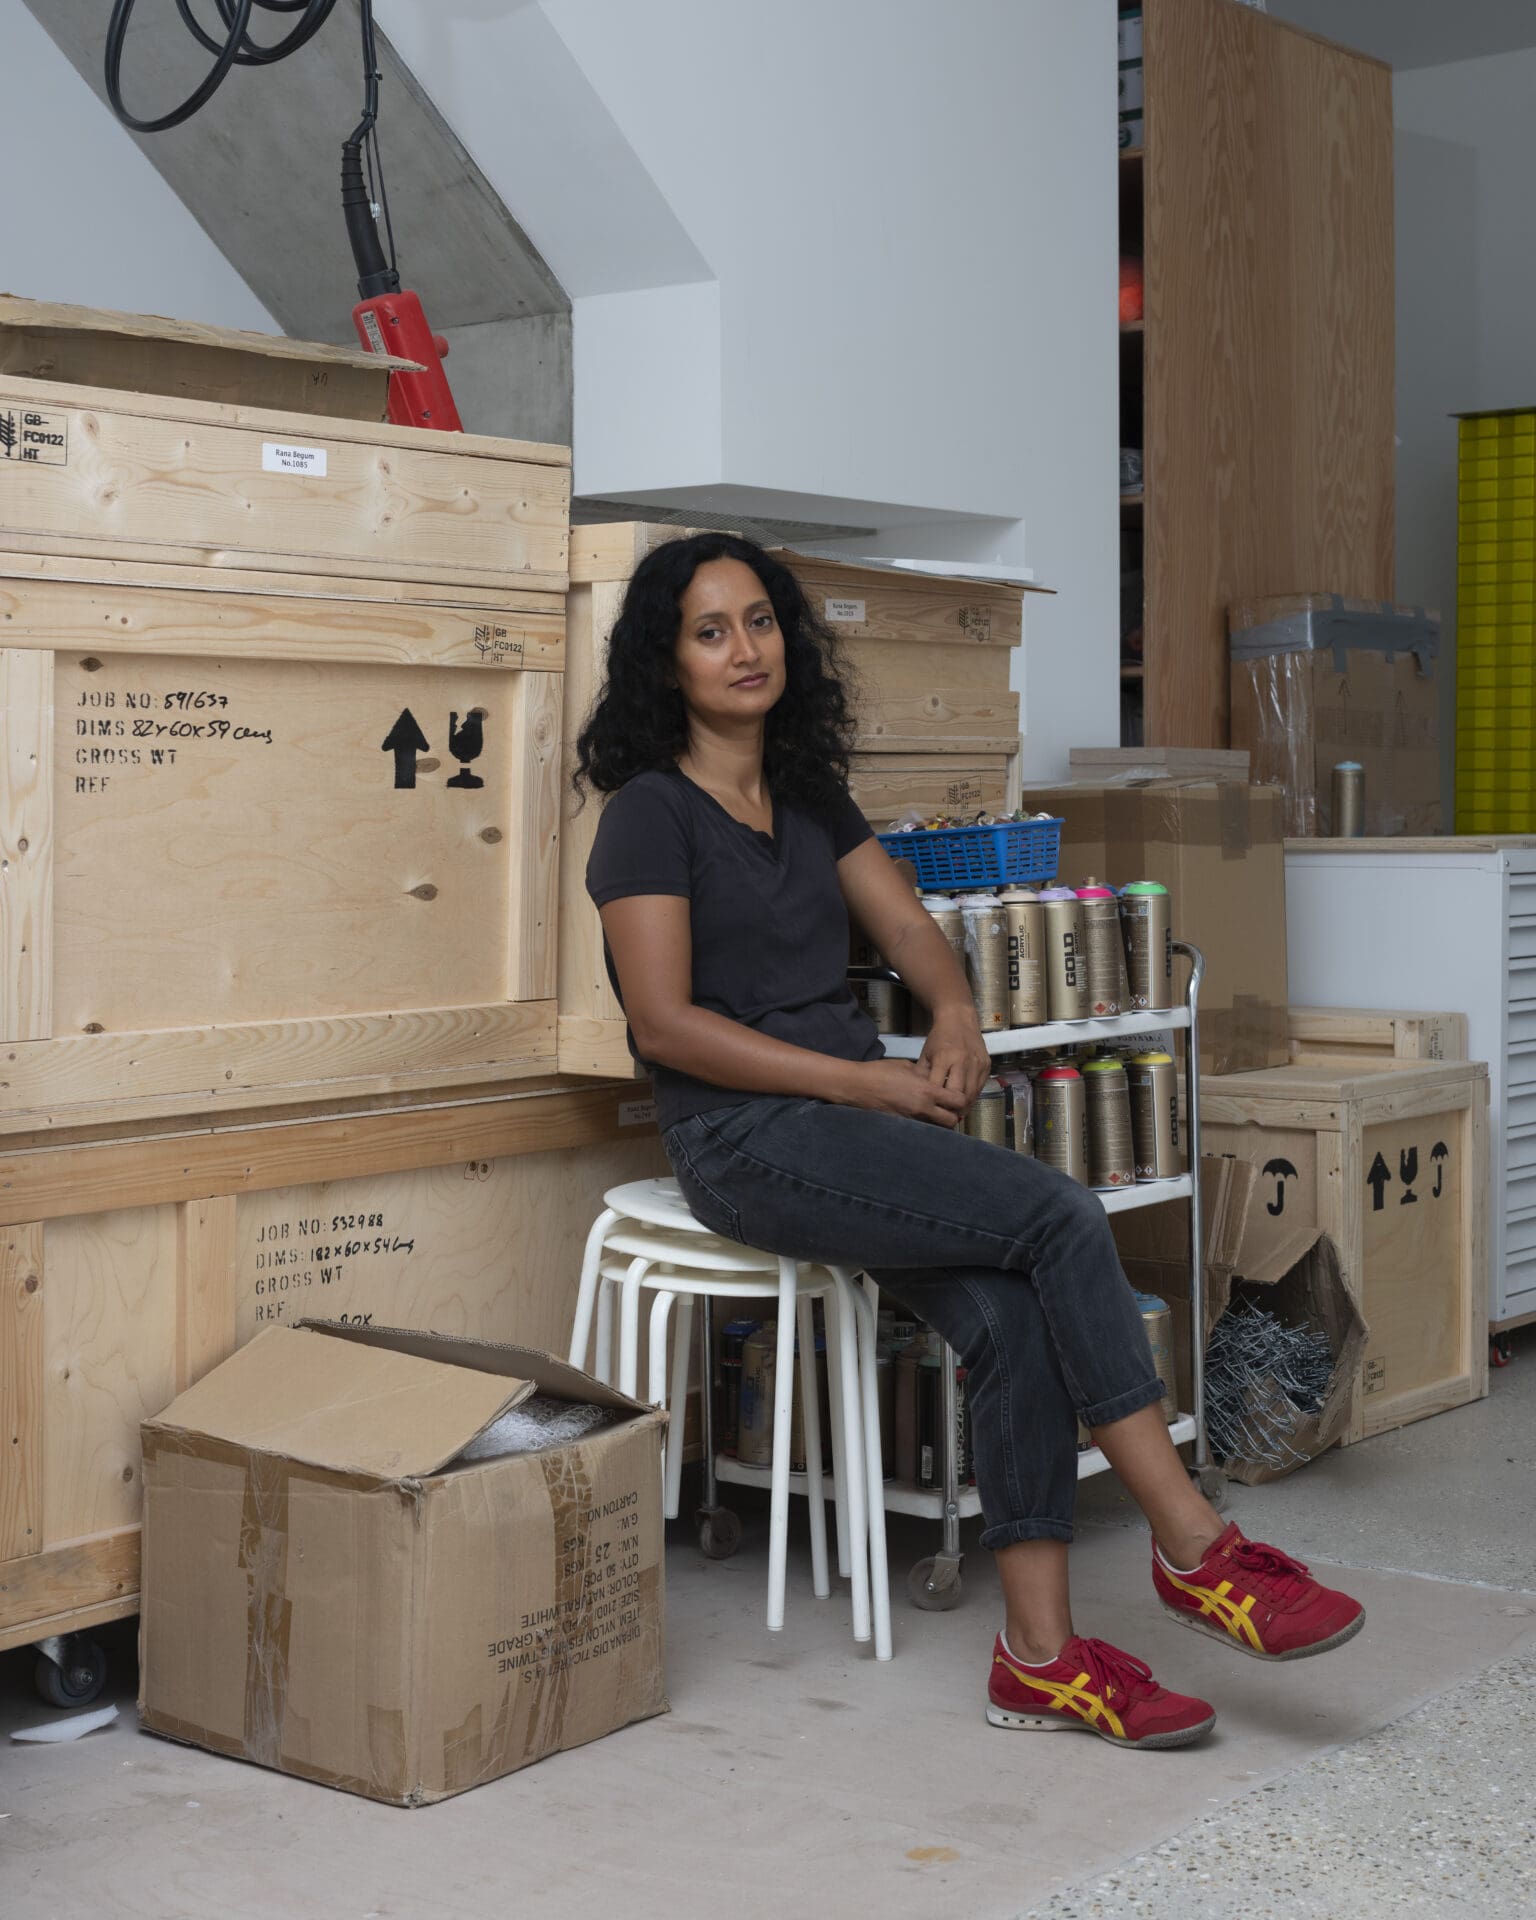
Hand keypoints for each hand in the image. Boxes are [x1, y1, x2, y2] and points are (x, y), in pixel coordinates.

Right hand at [843, 1059, 968, 1127]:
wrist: (858, 1086)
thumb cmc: (880, 1072)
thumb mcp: (907, 1066)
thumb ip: (925, 1075)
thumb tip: (935, 1080)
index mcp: (926, 1091)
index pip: (958, 1101)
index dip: (961, 1098)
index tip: (957, 1095)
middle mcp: (922, 1109)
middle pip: (952, 1121)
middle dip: (954, 1115)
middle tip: (950, 1108)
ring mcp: (912, 1120)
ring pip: (937, 1128)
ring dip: (939, 1122)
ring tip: (935, 1112)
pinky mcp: (902, 1125)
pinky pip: (921, 1128)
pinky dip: (924, 1124)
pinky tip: (920, 1115)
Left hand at [919, 1005, 991, 1108]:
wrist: (959, 1019)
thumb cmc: (939, 1037)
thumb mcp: (925, 1054)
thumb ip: (923, 1075)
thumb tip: (920, 1097)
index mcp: (944, 1058)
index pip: (939, 1089)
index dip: (935, 1102)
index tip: (931, 1111)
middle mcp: (962, 1061)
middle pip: (958, 1096)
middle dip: (951, 1109)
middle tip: (945, 1116)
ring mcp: (976, 1063)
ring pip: (971, 1094)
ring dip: (964, 1106)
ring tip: (955, 1113)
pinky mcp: (986, 1064)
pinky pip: (980, 1087)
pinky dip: (973, 1096)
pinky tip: (965, 1100)